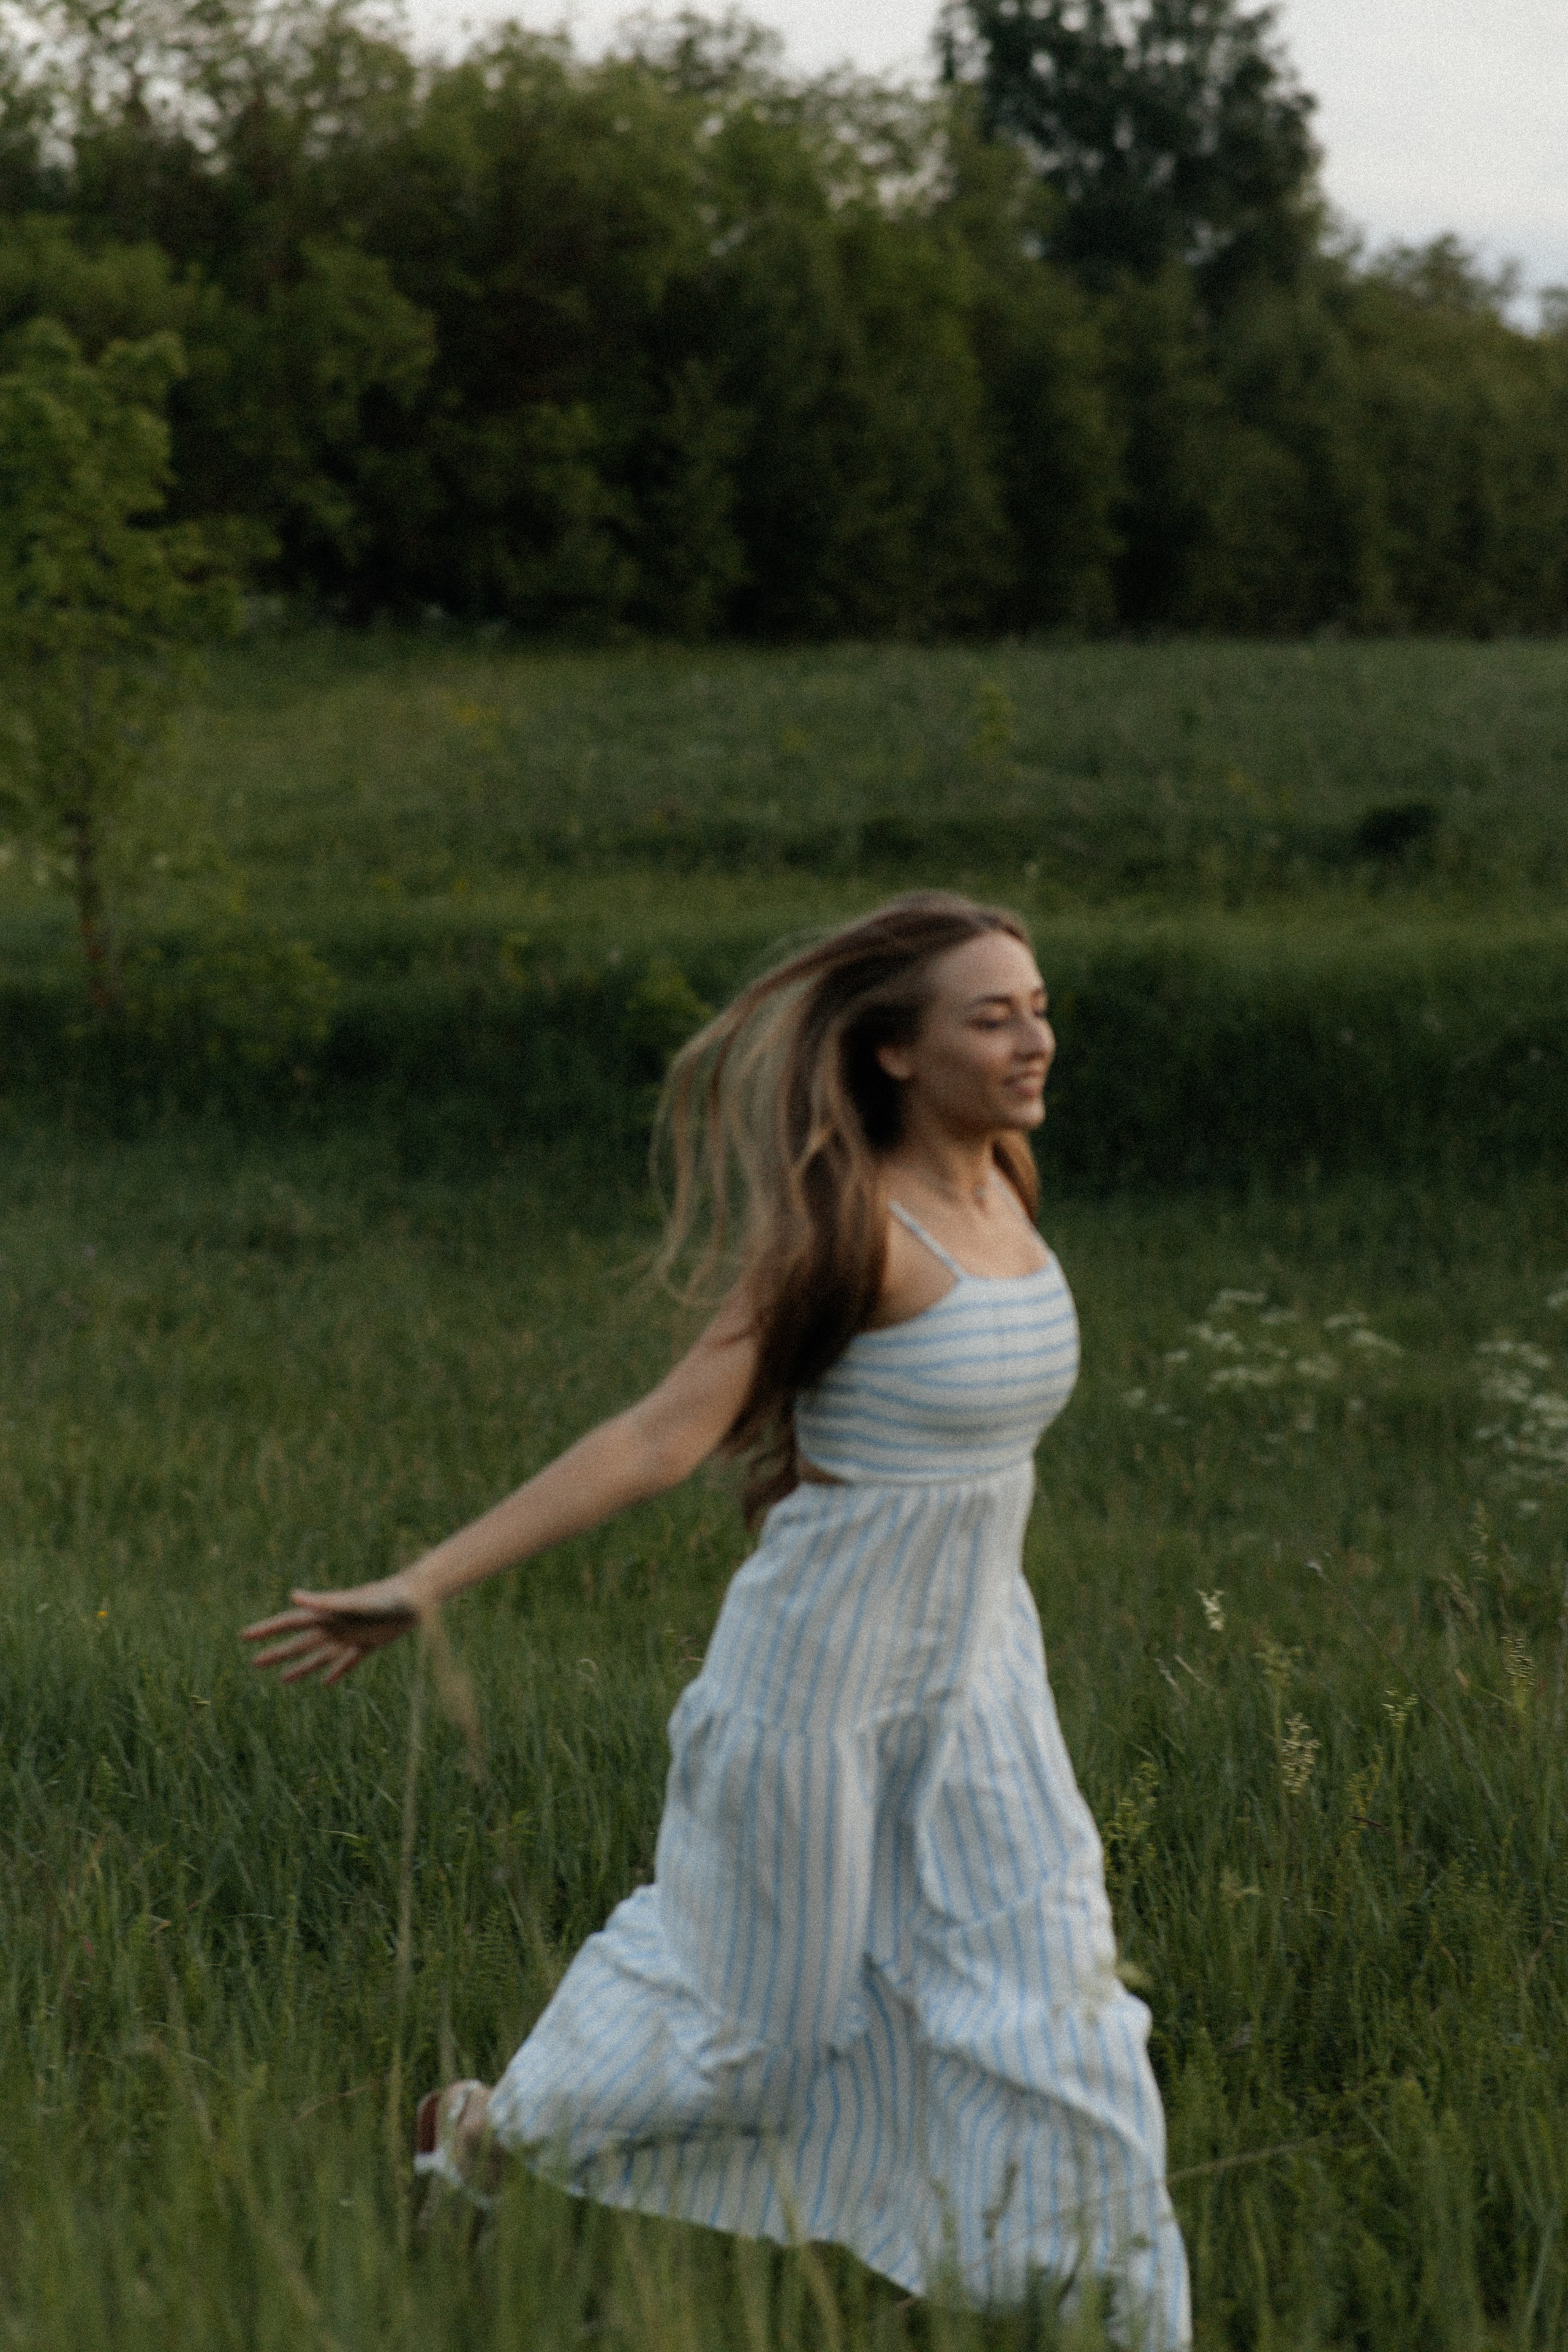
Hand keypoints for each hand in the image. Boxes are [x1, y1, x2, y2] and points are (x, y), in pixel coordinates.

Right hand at [242, 1575, 418, 1684]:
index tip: (244, 1636)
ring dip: (301, 1667)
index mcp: (326, 1613)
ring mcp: (350, 1636)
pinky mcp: (368, 1644)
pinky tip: (326, 1682)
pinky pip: (347, 1662)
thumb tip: (294, 1595)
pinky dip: (336, 1672)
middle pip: (299, 1643)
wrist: (417, 1599)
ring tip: (283, 1679)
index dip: (266, 1630)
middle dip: (277, 1653)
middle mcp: (335, 1626)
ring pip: (319, 1656)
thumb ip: (325, 1600)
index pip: (289, 1623)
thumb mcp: (354, 1601)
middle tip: (254, 1663)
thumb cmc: (386, 1597)